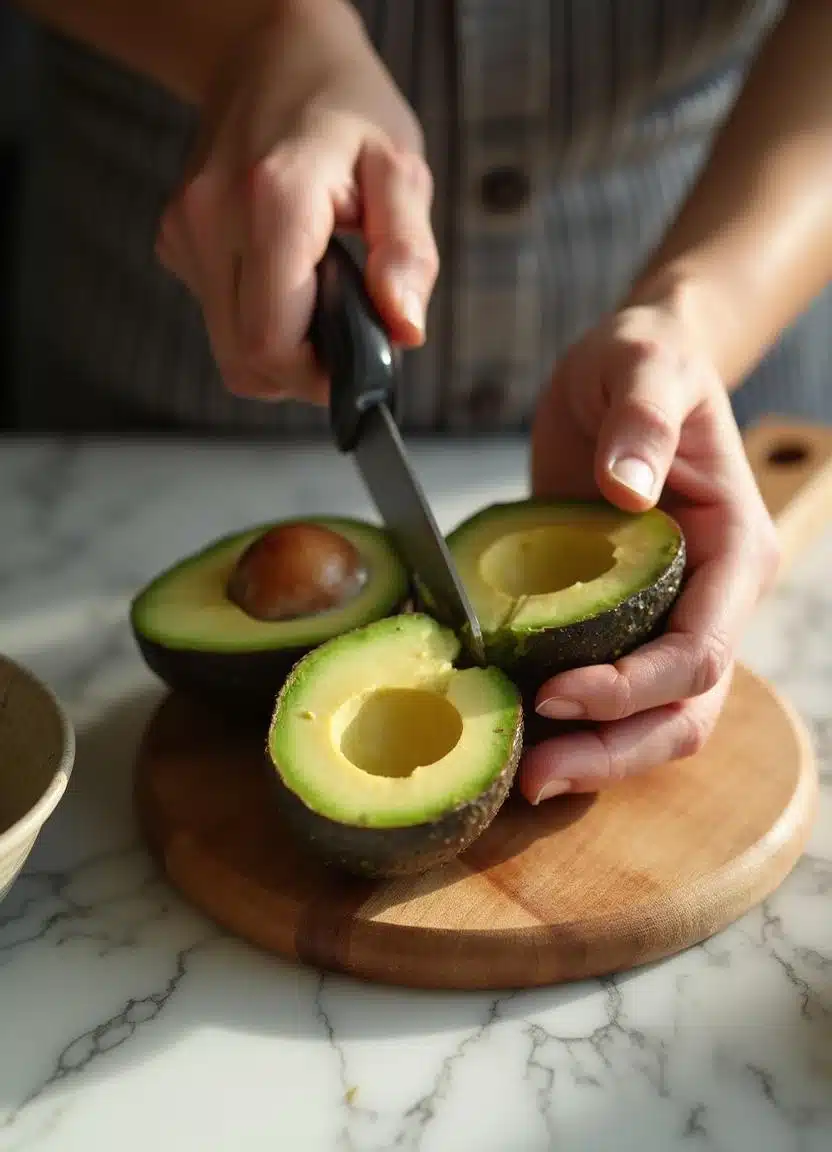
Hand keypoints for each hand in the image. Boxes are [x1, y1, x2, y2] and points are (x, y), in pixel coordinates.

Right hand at [155, 0, 437, 403]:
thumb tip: (404, 329)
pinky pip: (218, 317)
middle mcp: (213, 220)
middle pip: (243, 362)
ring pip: (228, 349)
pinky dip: (258, 318)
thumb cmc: (346, 108)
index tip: (354, 360)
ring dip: (280, 346)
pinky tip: (287, 273)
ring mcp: (186, 232)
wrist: (271, 52)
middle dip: (300, 370)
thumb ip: (408, 254)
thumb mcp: (401, 170)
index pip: (270, 344)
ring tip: (320, 292)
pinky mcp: (177, 241)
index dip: (314, 377)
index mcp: (273, 202)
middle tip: (345, 332)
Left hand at [518, 301, 780, 803]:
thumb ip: (642, 421)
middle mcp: (712, 599)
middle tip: (534, 776)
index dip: (632, 688)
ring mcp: (669, 616)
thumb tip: (627, 490)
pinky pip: (609, 691)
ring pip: (653, 720)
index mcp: (732, 550)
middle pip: (684, 711)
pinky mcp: (621, 619)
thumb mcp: (643, 366)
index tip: (553, 691)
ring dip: (594, 755)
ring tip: (520, 774)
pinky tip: (513, 729)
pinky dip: (571, 722)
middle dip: (614, 750)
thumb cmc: (645, 362)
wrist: (627, 370)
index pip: (701, 652)